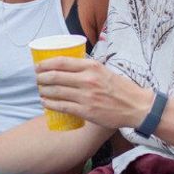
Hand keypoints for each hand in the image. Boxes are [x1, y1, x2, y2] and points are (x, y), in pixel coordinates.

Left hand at [34, 57, 149, 129]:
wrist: (137, 107)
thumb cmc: (121, 88)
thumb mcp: (105, 70)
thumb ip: (87, 68)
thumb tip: (68, 65)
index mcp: (92, 67)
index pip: (62, 62)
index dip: (46, 64)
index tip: (38, 65)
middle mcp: (87, 80)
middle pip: (55, 76)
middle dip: (41, 77)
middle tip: (37, 78)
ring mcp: (86, 96)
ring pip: (56, 92)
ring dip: (44, 90)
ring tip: (40, 90)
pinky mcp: (86, 111)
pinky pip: (62, 107)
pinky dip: (50, 104)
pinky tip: (45, 102)